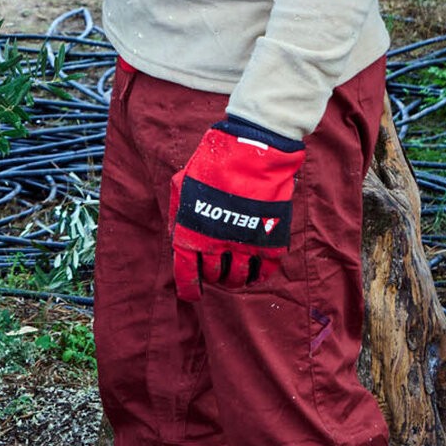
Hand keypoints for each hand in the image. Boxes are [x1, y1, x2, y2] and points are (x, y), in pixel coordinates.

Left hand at [170, 120, 304, 300]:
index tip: (192, 295)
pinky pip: (266, 270)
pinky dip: (261, 275)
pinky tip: (257, 271)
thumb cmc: (213, 163)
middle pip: (214, 276)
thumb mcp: (183, 185)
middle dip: (214, 278)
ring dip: (236, 279)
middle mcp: (217, 242)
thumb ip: (178, 213)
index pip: (186, 271)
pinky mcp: (269, 239)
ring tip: (236, 273)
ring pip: (240, 277)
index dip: (188, 288)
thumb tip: (176, 235)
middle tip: (217, 272)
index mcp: (192, 230)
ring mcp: (244, 243)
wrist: (252, 150)